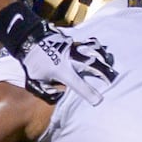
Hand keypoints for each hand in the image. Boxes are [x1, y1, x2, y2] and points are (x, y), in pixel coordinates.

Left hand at [0, 0, 116, 105]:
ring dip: (104, 61)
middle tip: (111, 81)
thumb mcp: (36, 81)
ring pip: (96, 54)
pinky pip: (91, 44)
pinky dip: (97, 48)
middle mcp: (73, 60)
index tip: (98, 101)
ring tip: (109, 66)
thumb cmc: (33, 63)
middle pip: (95, 68)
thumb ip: (48, 91)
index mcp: (64, 72)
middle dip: (105, 75)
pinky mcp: (75, 42)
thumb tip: (58, 95)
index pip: (80, 86)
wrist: (30, 40)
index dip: (90, 94)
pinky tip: (100, 52)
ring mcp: (75, 49)